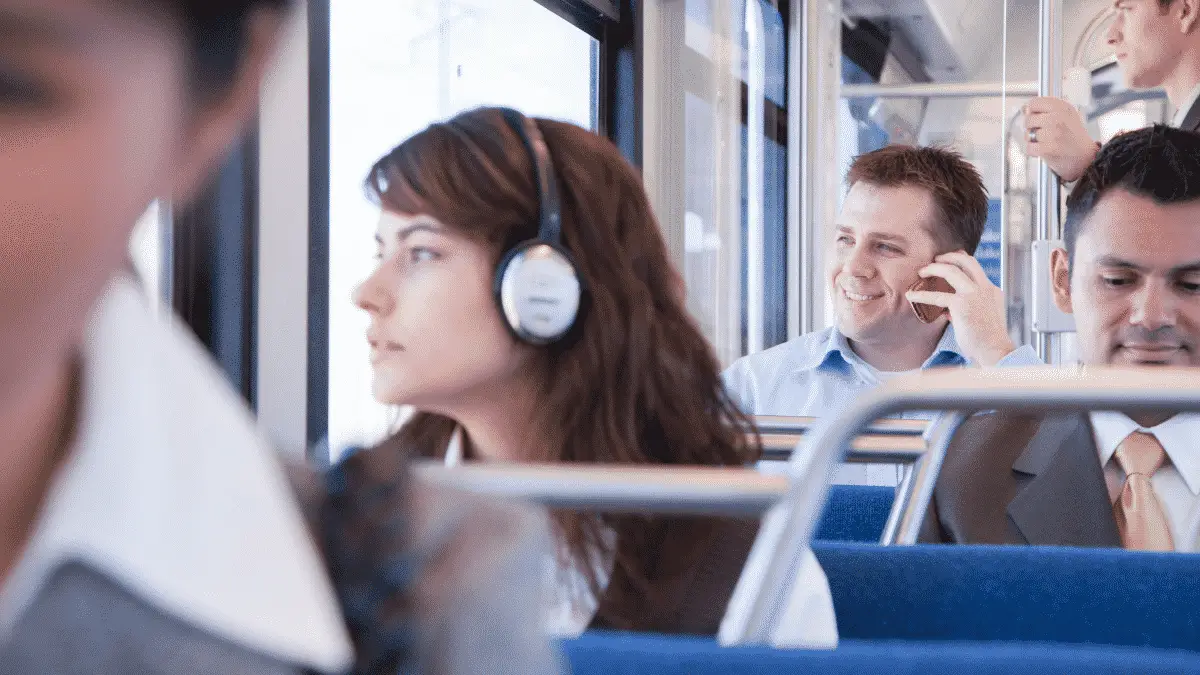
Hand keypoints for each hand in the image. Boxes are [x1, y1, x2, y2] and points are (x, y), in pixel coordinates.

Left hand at [905, 251, 1014, 365]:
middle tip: (935, 260)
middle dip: (949, 256)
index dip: (961, 263)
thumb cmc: (986, 340)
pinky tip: (911, 296)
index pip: (976, 270)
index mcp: (992, 291)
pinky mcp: (961, 304)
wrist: (995, 350)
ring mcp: (974, 294)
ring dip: (934, 268)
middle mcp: (985, 288)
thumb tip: (947, 311)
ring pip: (951, 270)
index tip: (948, 263)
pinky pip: (937, 296)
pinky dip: (921, 295)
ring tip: (921, 272)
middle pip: (967, 261)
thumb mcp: (979, 318)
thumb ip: (964, 310)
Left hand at [1024, 96, 1098, 181]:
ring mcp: (1053, 133)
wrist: (1085, 157)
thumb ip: (1045, 110)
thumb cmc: (1073, 136)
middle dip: (1031, 127)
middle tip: (1044, 132)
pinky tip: (1043, 149)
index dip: (1031, 111)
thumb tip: (1024, 108)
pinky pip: (1029, 147)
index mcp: (1062, 107)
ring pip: (1027, 134)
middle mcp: (1058, 118)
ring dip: (1033, 140)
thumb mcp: (1065, 116)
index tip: (1036, 116)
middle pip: (1028, 119)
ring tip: (1046, 141)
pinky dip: (1033, 151)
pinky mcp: (1048, 148)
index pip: (1034, 103)